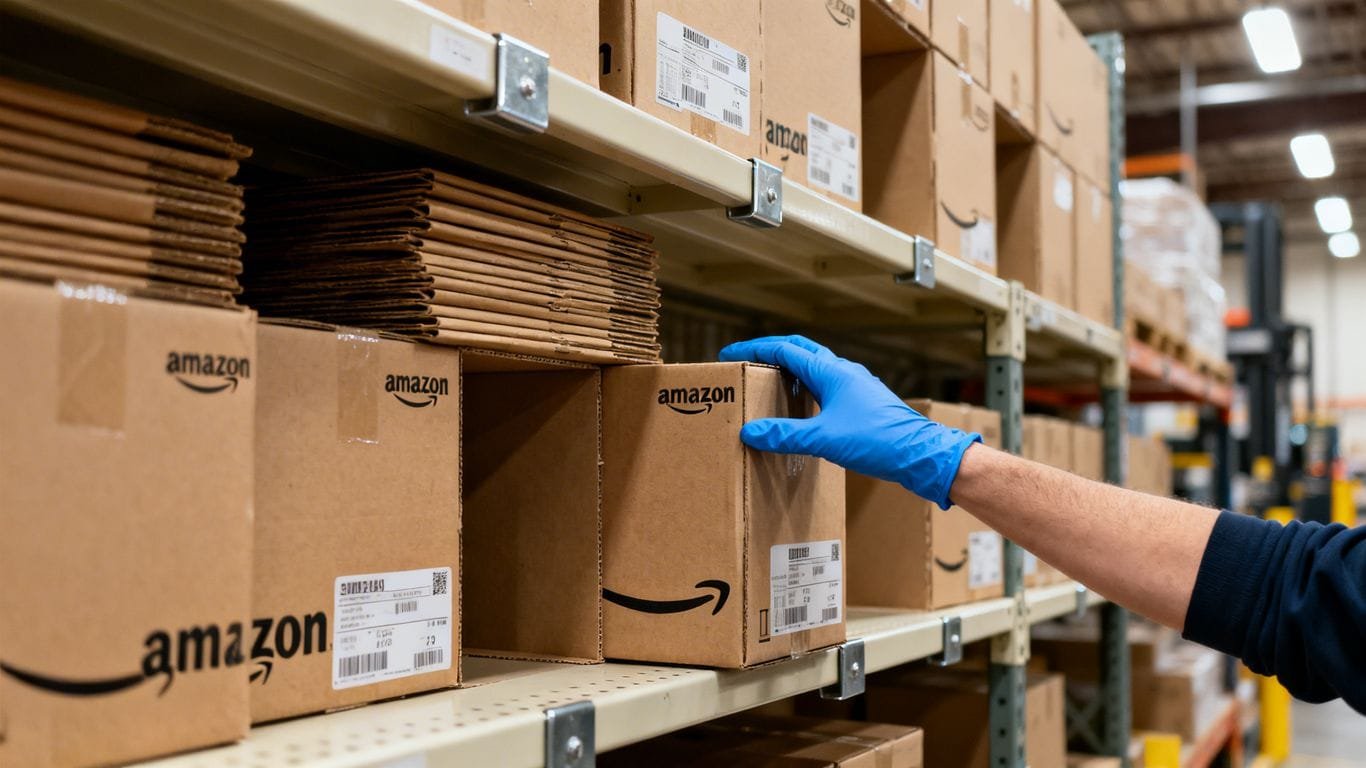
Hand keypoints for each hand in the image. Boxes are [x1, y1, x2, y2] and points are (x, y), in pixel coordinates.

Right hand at [718, 335, 979, 509]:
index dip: (754, 349)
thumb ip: (785, 435)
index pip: (785, 350)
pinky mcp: (864, 402)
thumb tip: (750, 432)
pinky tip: (804, 409)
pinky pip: (829, 386)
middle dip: (772, 353)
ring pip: (816, 368)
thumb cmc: (878, 441)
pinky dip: (809, 389)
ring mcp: (856, 386)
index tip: (731, 354)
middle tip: (748, 361)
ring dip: (792, 371)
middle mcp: (844, 372)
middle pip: (801, 351)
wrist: (921, 454)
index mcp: (832, 372)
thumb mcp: (824, 439)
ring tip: (770, 385)